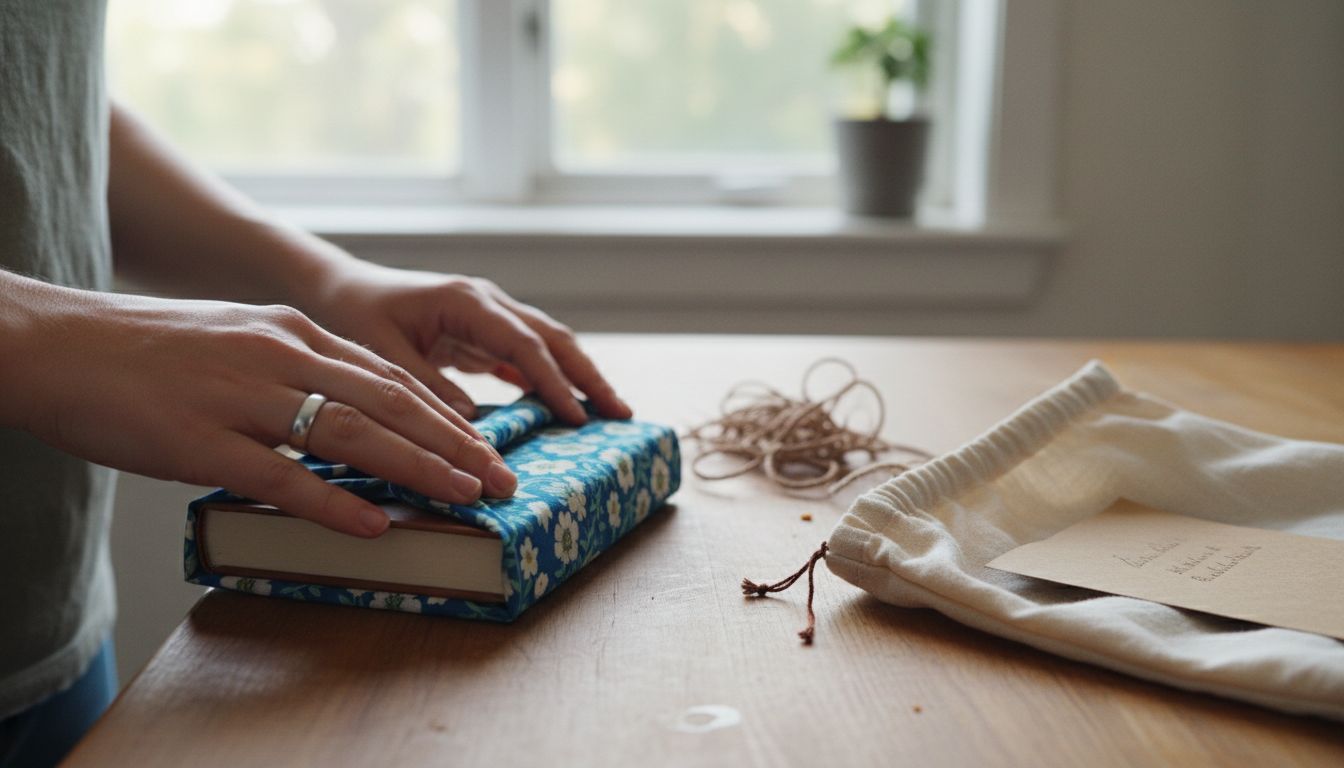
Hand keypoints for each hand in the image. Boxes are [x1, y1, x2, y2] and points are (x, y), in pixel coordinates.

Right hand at [2, 282, 516, 537]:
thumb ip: (293, 368)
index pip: (389, 377)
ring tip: (465, 496)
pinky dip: (333, 504)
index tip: (488, 447)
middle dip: (454, 444)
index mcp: (291, 332)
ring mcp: (240, 396)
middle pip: (389, 402)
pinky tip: (375, 526)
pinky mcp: (198, 439)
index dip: (446, 416)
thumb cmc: (145, 351)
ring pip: (350, 433)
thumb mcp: (236, 338)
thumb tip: (347, 409)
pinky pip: (279, 476)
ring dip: (417, 468)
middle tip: (501, 480)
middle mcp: (278, 355)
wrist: (55, 344)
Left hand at [303, 261, 632, 424]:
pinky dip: (552, 379)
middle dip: (588, 376)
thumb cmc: (356, 313)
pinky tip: (568, 408)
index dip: (553, 381)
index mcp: (466, 301)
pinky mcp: (485, 332)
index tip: (576, 417)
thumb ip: (426, 387)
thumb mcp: (383, 353)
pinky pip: (529, 356)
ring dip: (578, 377)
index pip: (524, 343)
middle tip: (621, 414)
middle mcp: (487, 302)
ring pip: (548, 344)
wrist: (341, 286)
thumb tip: (472, 425)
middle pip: (552, 338)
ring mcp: (490, 315)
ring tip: (609, 412)